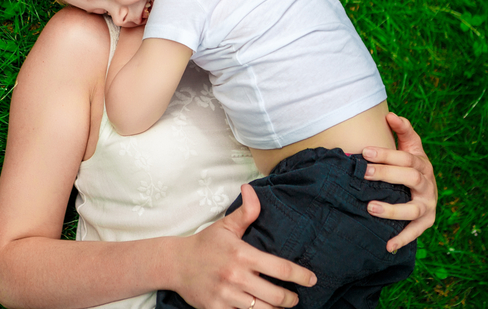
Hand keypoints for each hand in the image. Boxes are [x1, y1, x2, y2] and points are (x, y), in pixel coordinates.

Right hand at [170, 185, 315, 308]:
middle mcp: (236, 276)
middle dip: (291, 299)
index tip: (312, 280)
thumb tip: (251, 189)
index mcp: (242, 255)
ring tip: (281, 306)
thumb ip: (246, 212)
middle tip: (295, 298)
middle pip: (276, 295)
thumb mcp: (225, 226)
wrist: (175, 264)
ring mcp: (227, 296)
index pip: (280, 268)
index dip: (301, 276)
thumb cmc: (205, 244)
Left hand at [361, 112, 436, 251]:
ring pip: (413, 209)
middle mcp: (427, 184)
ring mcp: (428, 205)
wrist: (428, 189)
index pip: (406, 157)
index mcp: (422, 163)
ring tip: (370, 207)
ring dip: (392, 210)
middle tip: (364, 173)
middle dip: (386, 174)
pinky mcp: (426, 222)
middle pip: (410, 177)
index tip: (365, 151)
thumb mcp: (411, 146)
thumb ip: (403, 131)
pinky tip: (387, 246)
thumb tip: (390, 115)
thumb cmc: (412, 165)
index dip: (387, 153)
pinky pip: (415, 232)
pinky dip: (402, 239)